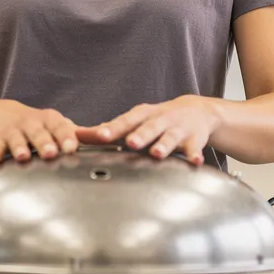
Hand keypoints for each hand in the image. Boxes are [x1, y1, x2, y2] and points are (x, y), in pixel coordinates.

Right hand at [0, 100, 78, 164]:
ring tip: (23, 156)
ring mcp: (14, 131)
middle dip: (44, 143)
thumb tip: (110, 136)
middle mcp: (32, 124)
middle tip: (50, 153)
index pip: (61, 128)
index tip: (72, 147)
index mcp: (51, 121)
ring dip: (20, 148)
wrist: (2, 115)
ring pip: (17, 140)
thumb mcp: (60, 126)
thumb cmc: (39, 126)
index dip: (66, 137)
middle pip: (39, 133)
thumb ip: (83, 134)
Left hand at [75, 95, 222, 165]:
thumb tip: (76, 135)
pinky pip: (194, 148)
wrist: (197, 111)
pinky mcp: (194, 139)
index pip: (125, 121)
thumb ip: (108, 129)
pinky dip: (194, 155)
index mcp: (142, 115)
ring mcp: (178, 129)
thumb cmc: (156, 119)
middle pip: (148, 127)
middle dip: (140, 135)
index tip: (101, 136)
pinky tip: (195, 162)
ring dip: (164, 145)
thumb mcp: (134, 120)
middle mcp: (160, 119)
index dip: (113, 128)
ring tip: (157, 154)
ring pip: (170, 137)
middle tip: (131, 143)